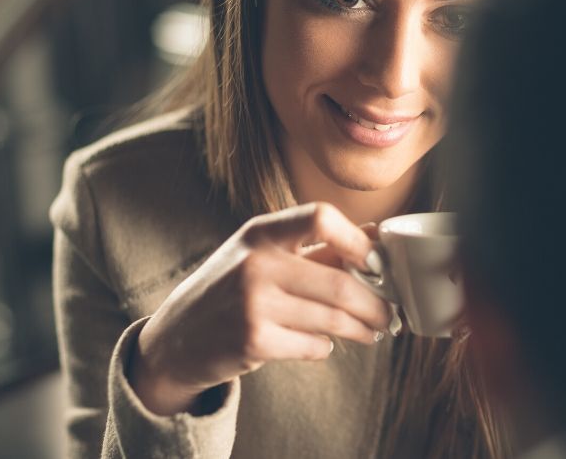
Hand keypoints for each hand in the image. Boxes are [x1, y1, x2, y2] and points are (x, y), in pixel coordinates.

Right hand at [128, 202, 391, 414]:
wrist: (176, 338)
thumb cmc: (231, 288)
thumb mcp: (261, 253)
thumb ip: (315, 245)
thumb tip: (376, 237)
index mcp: (260, 232)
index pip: (321, 217)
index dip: (359, 239)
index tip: (378, 261)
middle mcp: (256, 264)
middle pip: (340, 283)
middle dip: (375, 304)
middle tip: (389, 313)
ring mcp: (253, 305)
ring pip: (333, 319)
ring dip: (362, 329)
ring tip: (373, 331)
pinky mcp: (254, 343)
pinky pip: (314, 346)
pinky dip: (327, 347)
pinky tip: (325, 343)